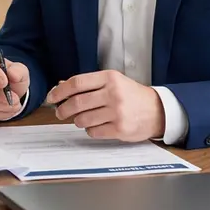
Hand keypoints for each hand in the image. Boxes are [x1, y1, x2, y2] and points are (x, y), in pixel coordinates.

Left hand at [47, 70, 163, 141]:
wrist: (157, 110)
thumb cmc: (131, 95)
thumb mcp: (113, 82)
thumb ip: (89, 84)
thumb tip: (61, 86)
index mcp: (109, 78)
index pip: (77, 83)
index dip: (60, 91)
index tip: (52, 97)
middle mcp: (113, 93)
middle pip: (77, 102)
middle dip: (63, 109)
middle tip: (60, 113)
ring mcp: (117, 112)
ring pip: (83, 119)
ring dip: (77, 121)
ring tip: (82, 119)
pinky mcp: (120, 129)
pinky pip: (94, 131)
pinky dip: (90, 130)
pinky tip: (96, 126)